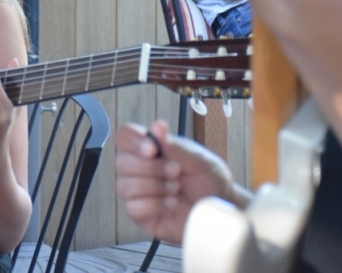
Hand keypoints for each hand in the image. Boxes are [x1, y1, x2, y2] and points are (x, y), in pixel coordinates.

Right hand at [115, 120, 236, 243]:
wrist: (220, 210)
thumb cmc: (209, 181)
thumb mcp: (198, 159)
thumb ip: (175, 146)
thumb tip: (157, 126)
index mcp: (150, 148)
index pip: (124, 136)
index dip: (133, 141)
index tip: (153, 150)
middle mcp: (139, 168)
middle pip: (121, 162)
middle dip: (151, 168)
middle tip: (175, 171)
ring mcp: (138, 192)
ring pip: (124, 186)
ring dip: (154, 187)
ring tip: (175, 188)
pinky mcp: (141, 215)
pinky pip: (133, 208)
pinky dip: (155, 205)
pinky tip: (171, 203)